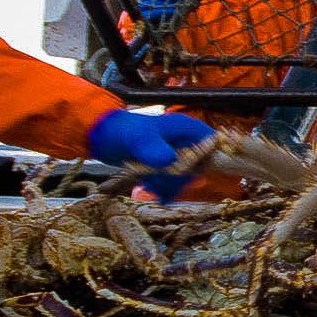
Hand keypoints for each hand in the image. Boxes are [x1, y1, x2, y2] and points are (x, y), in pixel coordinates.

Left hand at [86, 110, 214, 202]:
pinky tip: (149, 187)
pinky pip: (174, 181)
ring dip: (171, 184)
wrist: (103, 137)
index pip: (213, 145)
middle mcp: (186, 141)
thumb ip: (153, 149)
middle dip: (182, 177)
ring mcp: (177, 154)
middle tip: (162, 180)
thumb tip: (169, 161)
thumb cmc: (124, 131)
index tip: (191, 172)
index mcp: (187, 128)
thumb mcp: (139, 139)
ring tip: (151, 183)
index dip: (207, 160)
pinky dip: (164, 188)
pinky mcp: (167, 166)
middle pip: (200, 165)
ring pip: (186, 176)